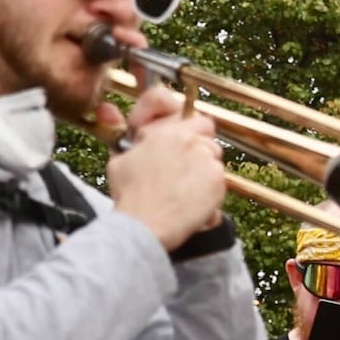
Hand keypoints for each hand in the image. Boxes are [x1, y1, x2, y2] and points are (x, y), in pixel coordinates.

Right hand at [101, 81, 228, 249]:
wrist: (145, 223)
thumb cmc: (131, 195)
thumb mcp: (120, 159)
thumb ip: (131, 140)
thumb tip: (119, 121)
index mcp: (166, 133)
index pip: (194, 116)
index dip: (192, 125)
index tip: (188, 135)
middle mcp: (190, 142)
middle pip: (208, 135)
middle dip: (200, 146)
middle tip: (187, 164)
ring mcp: (207, 161)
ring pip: (214, 157)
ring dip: (204, 167)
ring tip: (185, 186)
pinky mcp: (218, 182)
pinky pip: (219, 180)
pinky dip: (210, 188)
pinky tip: (192, 199)